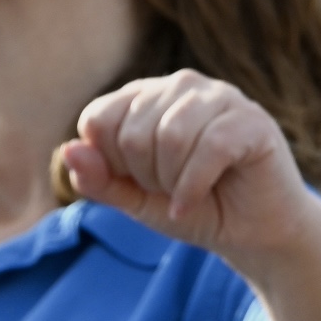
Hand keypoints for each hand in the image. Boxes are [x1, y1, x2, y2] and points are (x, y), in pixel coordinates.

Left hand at [59, 72, 316, 267]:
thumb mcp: (136, 200)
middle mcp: (181, 86)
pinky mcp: (252, 121)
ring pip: (171, 136)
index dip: (111, 164)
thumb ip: (99, 180)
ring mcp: (220, 97)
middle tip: (171, 190)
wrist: (253, 235)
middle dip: (146, 178)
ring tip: (186, 194)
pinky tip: (193, 204)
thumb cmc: (194, 207)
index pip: (98, 119)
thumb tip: (67, 151)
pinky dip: (193, 187)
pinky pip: (210, 148)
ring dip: (172, 183)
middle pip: (132, 132)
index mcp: (146, 96)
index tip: (139, 182)